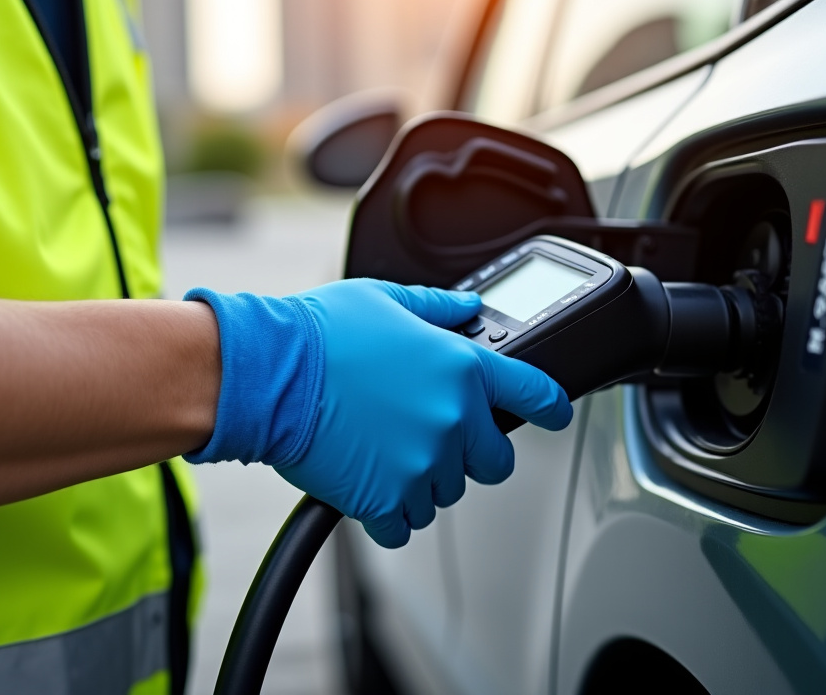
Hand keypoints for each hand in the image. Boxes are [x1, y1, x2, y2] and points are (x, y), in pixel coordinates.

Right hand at [279, 280, 571, 547]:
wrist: (268, 374)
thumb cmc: (319, 333)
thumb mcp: (386, 300)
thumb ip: (438, 309)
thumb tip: (469, 307)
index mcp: (461, 368)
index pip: (534, 393)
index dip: (551, 405)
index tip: (556, 413)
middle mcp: (452, 420)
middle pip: (494, 461)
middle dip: (471, 451)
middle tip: (431, 435)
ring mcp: (422, 465)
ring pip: (447, 493)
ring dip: (424, 479)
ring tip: (383, 449)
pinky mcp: (385, 500)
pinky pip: (405, 524)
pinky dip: (390, 511)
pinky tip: (368, 482)